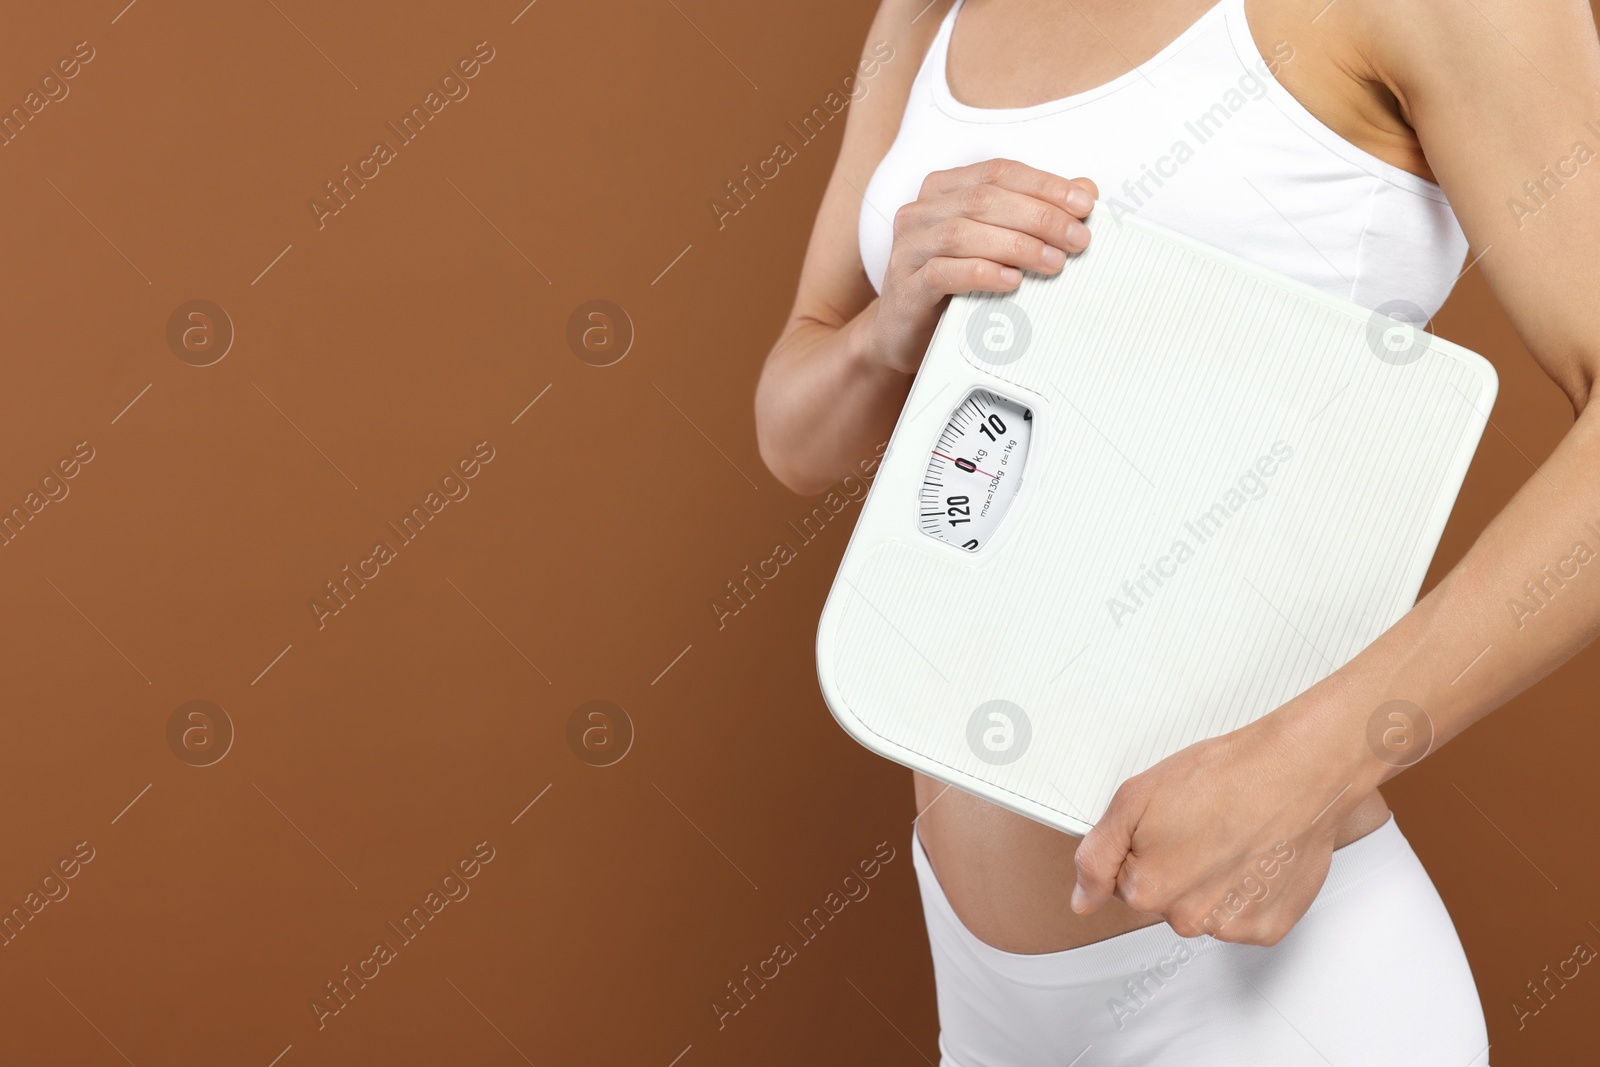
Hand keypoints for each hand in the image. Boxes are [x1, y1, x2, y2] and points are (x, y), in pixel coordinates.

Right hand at [869, 159, 1096, 374]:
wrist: (904, 332)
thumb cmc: (953, 284)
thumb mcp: (996, 243)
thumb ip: (1035, 213)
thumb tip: (1085, 191)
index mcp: (944, 189)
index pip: (999, 172)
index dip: (1045, 185)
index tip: (1083, 205)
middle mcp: (922, 212)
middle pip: (985, 199)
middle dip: (1039, 217)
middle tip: (1076, 239)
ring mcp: (909, 249)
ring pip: (964, 233)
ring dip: (1016, 246)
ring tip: (1053, 262)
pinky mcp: (905, 287)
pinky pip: (943, 272)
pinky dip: (982, 274)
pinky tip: (1011, 281)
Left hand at [1070, 692, 1381, 945]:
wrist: (1298, 772)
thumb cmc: (1225, 776)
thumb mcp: (1135, 798)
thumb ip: (1097, 855)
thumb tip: (1081, 900)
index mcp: (1148, 888)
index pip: (1124, 883)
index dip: (1144, 847)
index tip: (1168, 826)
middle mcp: (1188, 918)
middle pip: (1164, 900)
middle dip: (1176, 867)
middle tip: (1203, 826)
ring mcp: (1231, 927)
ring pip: (1203, 910)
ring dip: (1211, 882)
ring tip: (1232, 837)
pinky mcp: (1269, 927)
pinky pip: (1242, 917)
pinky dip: (1247, 892)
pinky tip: (1254, 856)